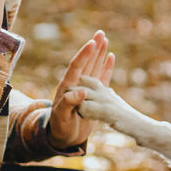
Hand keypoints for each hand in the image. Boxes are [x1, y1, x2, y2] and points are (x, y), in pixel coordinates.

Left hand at [47, 31, 114, 150]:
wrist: (63, 137)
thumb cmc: (60, 129)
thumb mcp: (61, 117)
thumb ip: (68, 104)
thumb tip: (81, 92)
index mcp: (67, 87)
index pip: (76, 67)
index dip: (84, 55)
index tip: (91, 43)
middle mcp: (76, 84)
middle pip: (86, 62)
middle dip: (93, 48)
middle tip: (100, 33)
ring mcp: (85, 88)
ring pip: (93, 66)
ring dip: (99, 53)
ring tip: (104, 39)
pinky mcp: (93, 95)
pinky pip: (101, 77)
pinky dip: (106, 67)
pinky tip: (110, 57)